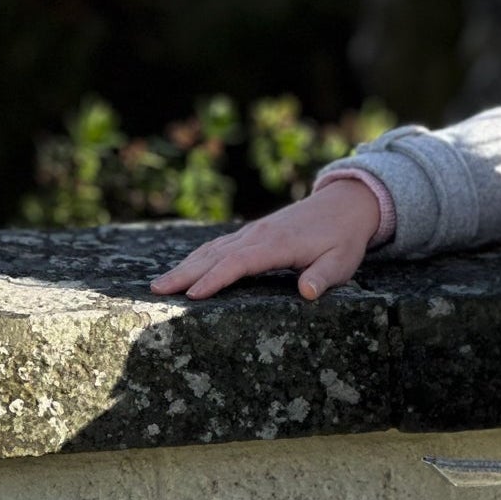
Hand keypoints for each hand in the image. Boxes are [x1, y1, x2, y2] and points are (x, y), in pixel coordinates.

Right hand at [149, 178, 381, 301]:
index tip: (192, 296)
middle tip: (157, 291)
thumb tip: (307, 292)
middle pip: (215, 255)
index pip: (239, 263)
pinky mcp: (252, 233)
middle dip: (185, 273)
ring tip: (159, 284)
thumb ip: (324, 276)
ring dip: (185, 265)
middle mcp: (258, 235)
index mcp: (277, 244)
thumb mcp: (342, 261)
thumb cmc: (343, 238)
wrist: (344, 204)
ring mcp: (252, 232)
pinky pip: (219, 246)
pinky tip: (184, 268)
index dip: (215, 280)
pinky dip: (198, 257)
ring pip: (212, 249)